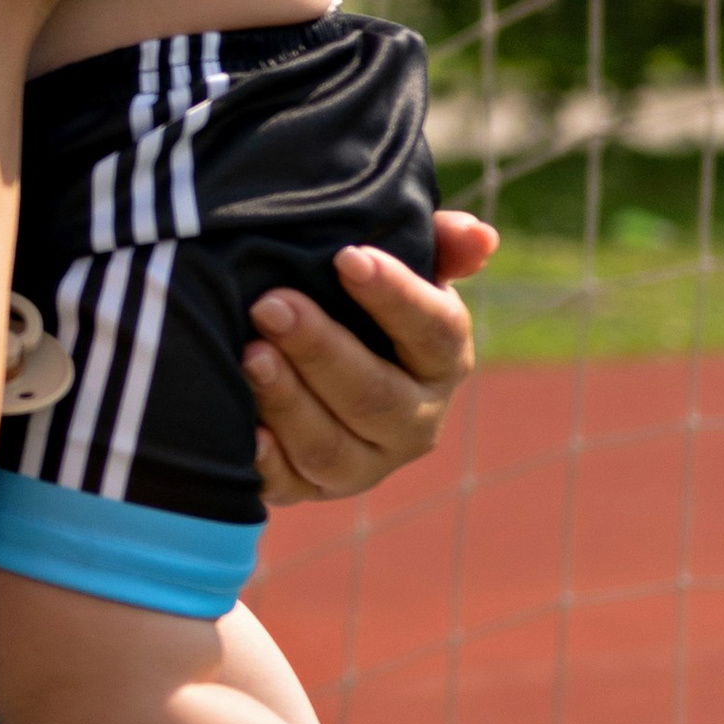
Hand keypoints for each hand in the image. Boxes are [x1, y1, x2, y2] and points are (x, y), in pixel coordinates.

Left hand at [246, 212, 498, 505]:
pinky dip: (268, 463)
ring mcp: (365, 463)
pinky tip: (246, 431)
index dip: (395, 296)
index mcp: (443, 362)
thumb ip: (436, 243)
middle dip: (321, 350)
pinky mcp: (313, 488)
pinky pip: (291, 485)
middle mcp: (413, 422)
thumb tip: (477, 235)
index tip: (346, 256)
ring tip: (250, 354)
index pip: (436, 332)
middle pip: (375, 396)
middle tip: (271, 304)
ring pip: (331, 447)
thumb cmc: (362, 303)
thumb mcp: (402, 266)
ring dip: (288, 401)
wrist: (318, 366)